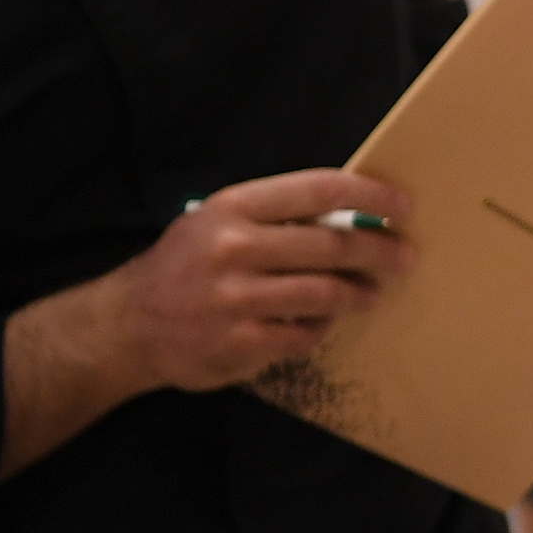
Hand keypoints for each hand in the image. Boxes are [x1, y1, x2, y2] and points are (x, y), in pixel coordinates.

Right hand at [114, 170, 414, 389]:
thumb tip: (351, 216)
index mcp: (232, 207)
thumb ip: (274, 217)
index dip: (369, 196)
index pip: (318, 189)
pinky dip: (320, 329)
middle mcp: (233, 247)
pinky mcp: (240, 342)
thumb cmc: (186, 266)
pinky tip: (321, 323)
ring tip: (370, 293)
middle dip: (379, 252)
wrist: (129, 325)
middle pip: (331, 245)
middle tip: (404, 256)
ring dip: (359, 294)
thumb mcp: (217, 223)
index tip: (402, 206)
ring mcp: (236, 298)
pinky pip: (304, 334)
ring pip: (325, 293)